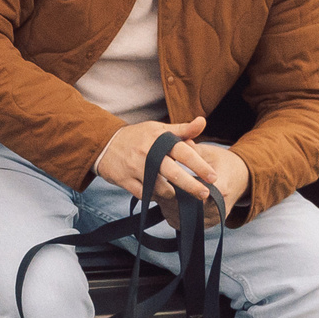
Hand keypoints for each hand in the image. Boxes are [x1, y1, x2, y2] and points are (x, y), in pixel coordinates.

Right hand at [95, 117, 223, 206]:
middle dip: (191, 186)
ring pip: (160, 188)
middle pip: (174, 174)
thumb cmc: (138, 137)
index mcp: (159, 139)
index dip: (200, 166)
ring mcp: (135, 168)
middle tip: (204, 194)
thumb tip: (202, 122)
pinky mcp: (125, 180)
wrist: (105, 143)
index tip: (213, 177)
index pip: (184, 153)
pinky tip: (157, 193)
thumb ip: (182, 129)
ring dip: (171, 193)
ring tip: (175, 192)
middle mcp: (148, 153)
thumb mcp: (159, 129)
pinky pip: (145, 194)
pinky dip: (154, 196)